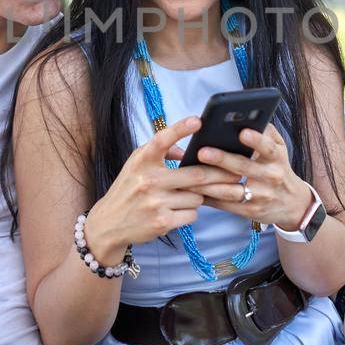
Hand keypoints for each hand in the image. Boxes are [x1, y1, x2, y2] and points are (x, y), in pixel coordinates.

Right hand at [84, 116, 240, 262]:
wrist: (108, 223)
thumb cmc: (128, 189)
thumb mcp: (136, 165)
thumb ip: (160, 152)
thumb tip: (186, 150)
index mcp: (142, 161)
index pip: (162, 140)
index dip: (181, 128)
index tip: (198, 120)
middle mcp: (148, 180)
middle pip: (196, 175)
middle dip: (219, 175)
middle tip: (235, 172)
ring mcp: (155, 202)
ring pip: (197, 197)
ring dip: (198, 197)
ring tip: (184, 197)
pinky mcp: (162, 222)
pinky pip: (192, 214)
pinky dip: (190, 213)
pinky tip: (177, 211)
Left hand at [192, 124, 313, 231]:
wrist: (293, 204)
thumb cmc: (279, 169)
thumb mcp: (280, 149)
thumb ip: (267, 132)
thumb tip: (249, 116)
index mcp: (277, 158)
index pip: (267, 147)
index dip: (256, 140)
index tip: (242, 132)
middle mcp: (270, 177)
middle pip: (244, 167)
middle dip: (222, 159)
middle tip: (203, 151)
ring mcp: (260, 196)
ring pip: (231, 190)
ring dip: (209, 182)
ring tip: (190, 172)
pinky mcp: (250, 211)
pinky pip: (225, 205)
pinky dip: (207, 197)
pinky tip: (192, 190)